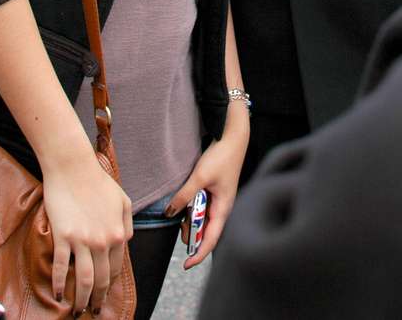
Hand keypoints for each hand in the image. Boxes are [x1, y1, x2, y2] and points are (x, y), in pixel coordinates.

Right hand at [42, 147, 132, 313]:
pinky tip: (57, 294)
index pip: (115, 268)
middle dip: (97, 299)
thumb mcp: (123, 200)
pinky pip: (61, 268)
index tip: (103, 294)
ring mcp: (82, 240)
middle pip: (101, 279)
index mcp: (118, 233)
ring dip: (81, 300)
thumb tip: (125, 243)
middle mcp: (102, 240)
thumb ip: (126, 224)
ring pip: (84, 280)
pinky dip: (59, 284)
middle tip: (93, 311)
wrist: (73, 167)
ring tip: (77, 311)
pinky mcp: (63, 237)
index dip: (109, 284)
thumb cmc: (98, 181)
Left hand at [168, 102, 249, 268]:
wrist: (232, 136)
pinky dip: (192, 205)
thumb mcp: (199, 177)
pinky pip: (201, 205)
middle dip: (191, 230)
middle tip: (180, 222)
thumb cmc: (222, 157)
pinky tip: (187, 196)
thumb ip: (184, 196)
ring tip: (183, 204)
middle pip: (204, 230)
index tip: (186, 265)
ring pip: (201, 217)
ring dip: (190, 215)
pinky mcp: (215, 191)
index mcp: (223, 209)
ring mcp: (219, 200)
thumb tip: (169, 212)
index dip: (199, 254)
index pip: (211, 240)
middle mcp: (222, 208)